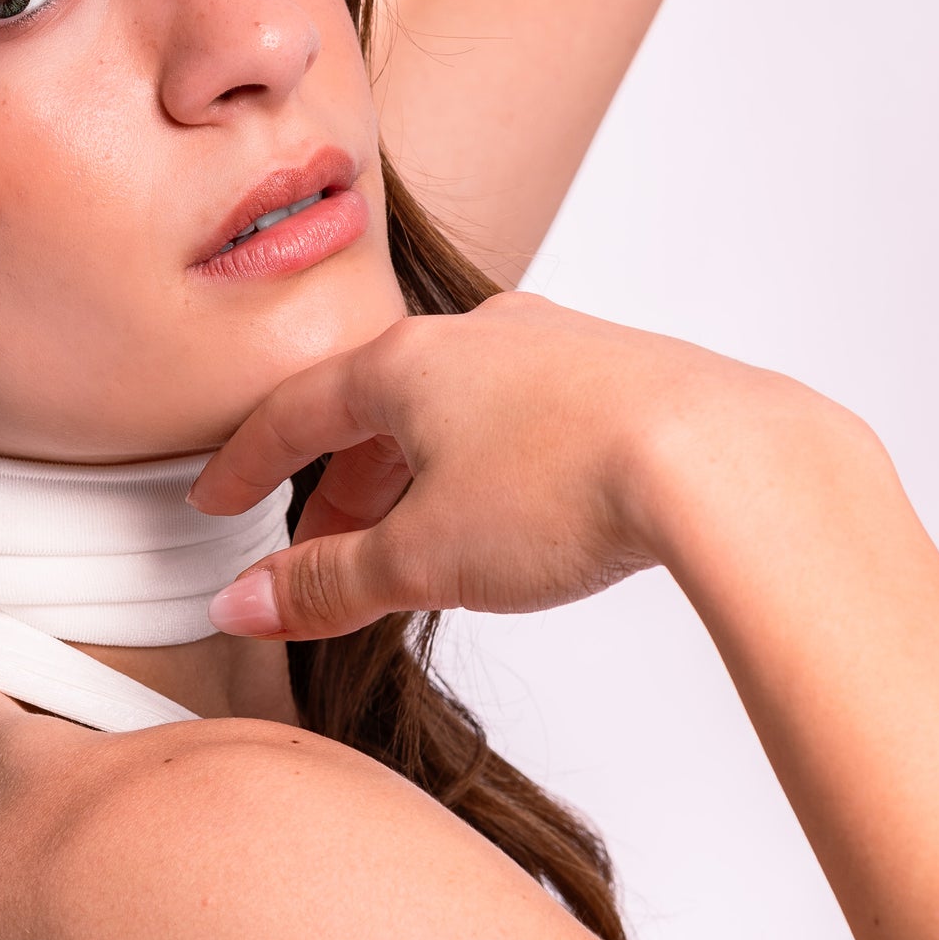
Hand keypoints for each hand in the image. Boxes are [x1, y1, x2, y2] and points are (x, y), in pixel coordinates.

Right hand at [192, 290, 801, 637]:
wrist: (723, 460)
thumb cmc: (569, 487)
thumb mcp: (424, 557)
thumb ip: (326, 584)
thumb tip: (244, 604)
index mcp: (405, 362)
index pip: (295, 412)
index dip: (247, 464)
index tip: (215, 498)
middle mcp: (476, 334)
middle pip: (375, 407)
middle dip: (340, 483)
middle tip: (318, 550)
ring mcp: (554, 346)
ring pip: (453, 407)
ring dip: (415, 474)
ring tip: (411, 544)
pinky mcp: (619, 373)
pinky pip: (520, 413)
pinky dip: (484, 462)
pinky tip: (505, 514)